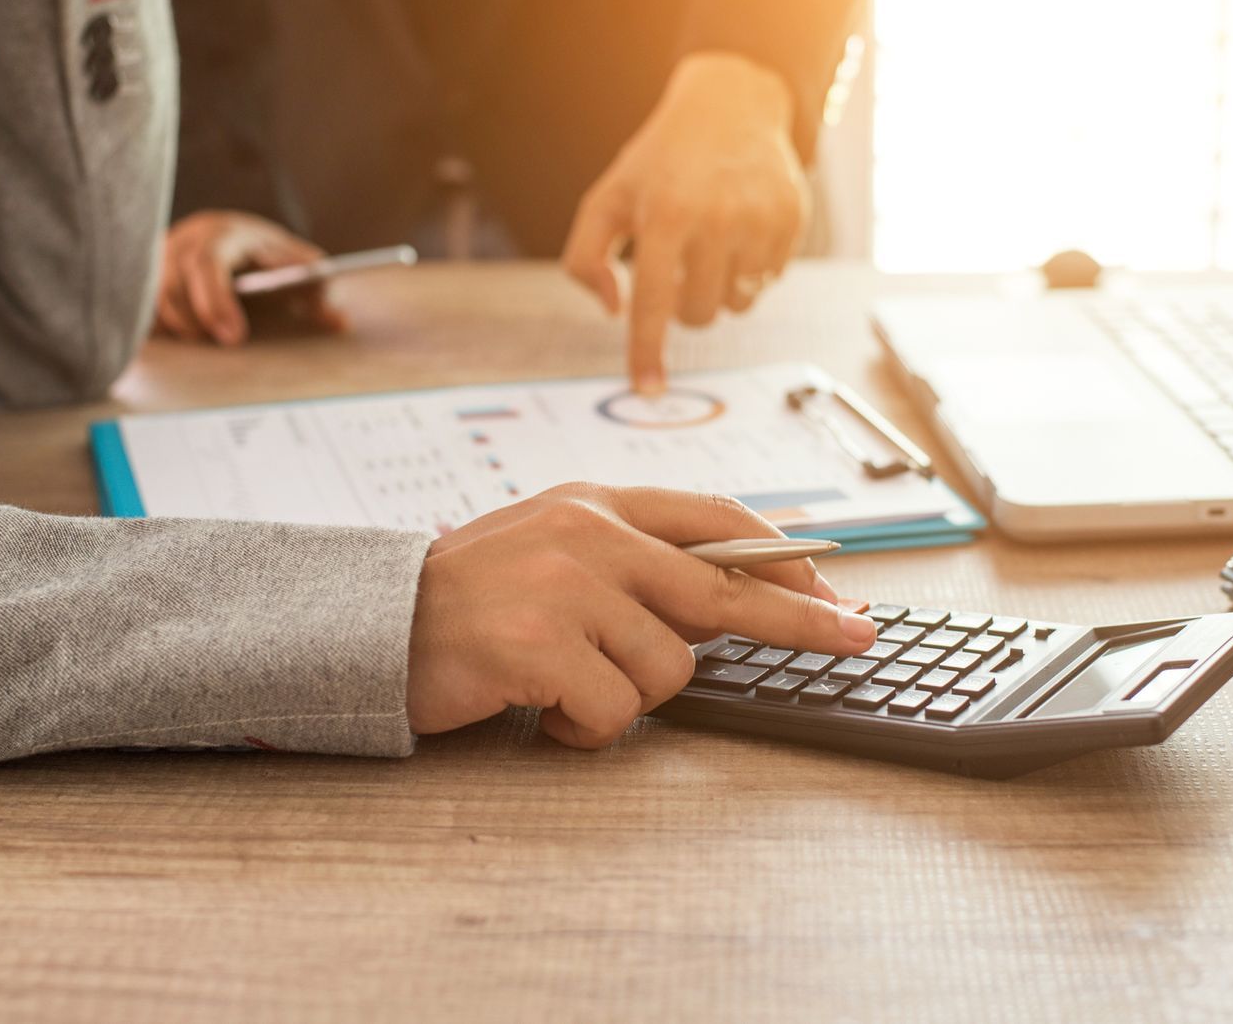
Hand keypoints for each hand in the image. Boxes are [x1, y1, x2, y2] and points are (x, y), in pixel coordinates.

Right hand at [154, 210, 346, 346]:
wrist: (230, 236)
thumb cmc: (265, 255)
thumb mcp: (295, 263)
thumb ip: (317, 288)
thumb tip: (339, 320)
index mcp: (221, 233)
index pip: (207, 263)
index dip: (216, 302)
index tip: (234, 338)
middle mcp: (183, 242)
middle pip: (169, 283)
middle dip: (193, 321)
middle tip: (221, 348)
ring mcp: (158, 260)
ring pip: (150, 298)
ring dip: (175, 327)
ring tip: (203, 346)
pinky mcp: (144, 279)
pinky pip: (140, 308)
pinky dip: (156, 328)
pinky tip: (177, 346)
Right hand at [406, 484, 875, 748]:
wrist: (374, 623)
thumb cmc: (470, 598)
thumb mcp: (552, 550)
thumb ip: (630, 564)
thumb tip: (726, 604)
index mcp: (595, 504)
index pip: (713, 520)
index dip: (779, 555)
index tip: (831, 582)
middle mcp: (588, 535)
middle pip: (724, 587)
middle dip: (802, 618)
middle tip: (858, 635)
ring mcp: (566, 588)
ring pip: (667, 668)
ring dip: (626, 697)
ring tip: (566, 685)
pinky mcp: (541, 646)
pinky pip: (613, 711)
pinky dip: (584, 728)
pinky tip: (541, 706)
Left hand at [563, 52, 808, 393]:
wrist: (729, 107)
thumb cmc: (658, 163)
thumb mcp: (607, 197)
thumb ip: (585, 256)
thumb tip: (612, 309)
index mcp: (665, 214)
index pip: (651, 303)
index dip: (647, 351)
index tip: (646, 389)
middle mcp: (718, 218)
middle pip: (698, 314)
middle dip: (683, 304)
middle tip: (677, 267)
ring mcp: (761, 219)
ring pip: (738, 305)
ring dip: (718, 290)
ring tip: (710, 245)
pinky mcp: (792, 220)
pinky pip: (769, 283)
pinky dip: (749, 271)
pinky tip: (739, 232)